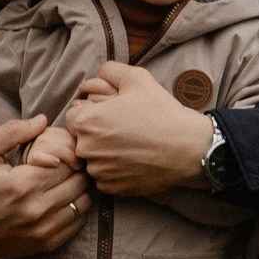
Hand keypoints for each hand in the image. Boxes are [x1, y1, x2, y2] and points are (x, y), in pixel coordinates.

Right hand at [0, 115, 91, 258]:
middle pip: (78, 181)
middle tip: (67, 164)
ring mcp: (45, 229)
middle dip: (76, 169)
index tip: (60, 153)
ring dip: (80, 188)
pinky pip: (79, 221)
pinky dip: (78, 207)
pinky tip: (65, 199)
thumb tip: (42, 120)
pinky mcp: (48, 243)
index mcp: (23, 184)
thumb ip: (11, 131)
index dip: (67, 153)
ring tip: (67, 180)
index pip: (66, 162)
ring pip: (84, 201)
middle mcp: (37, 209)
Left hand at [67, 62, 213, 196]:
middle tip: (122, 129)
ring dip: (104, 153)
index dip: (90, 113)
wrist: (187, 147)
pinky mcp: (111, 188)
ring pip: (92, 159)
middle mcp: (86, 149)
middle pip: (80, 139)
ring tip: (130, 145)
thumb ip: (110, 70)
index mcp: (85, 122)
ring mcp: (98, 172)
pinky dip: (115, 170)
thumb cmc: (161, 111)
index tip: (108, 114)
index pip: (72, 117)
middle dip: (96, 133)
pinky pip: (105, 178)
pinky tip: (133, 160)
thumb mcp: (137, 78)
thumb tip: (97, 73)